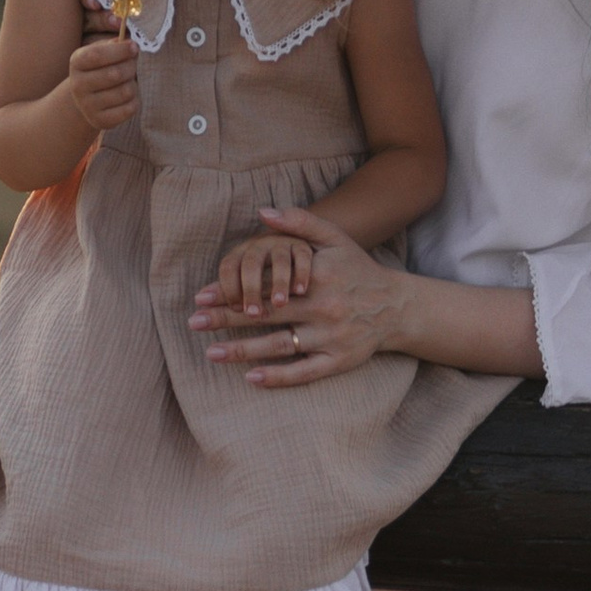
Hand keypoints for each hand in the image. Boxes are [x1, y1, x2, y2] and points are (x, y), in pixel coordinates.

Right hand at [64, 28, 141, 136]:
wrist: (88, 99)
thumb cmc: (101, 68)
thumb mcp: (103, 51)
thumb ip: (115, 43)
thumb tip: (129, 40)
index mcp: (76, 62)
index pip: (96, 55)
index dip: (120, 50)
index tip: (134, 47)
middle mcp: (77, 85)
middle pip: (115, 74)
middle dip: (131, 67)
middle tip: (133, 65)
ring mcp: (87, 106)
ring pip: (125, 92)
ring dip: (133, 84)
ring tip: (128, 81)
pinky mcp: (100, 121)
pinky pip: (129, 109)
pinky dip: (135, 100)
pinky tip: (128, 97)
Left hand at [191, 211, 407, 386]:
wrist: (397, 306)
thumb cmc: (358, 269)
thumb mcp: (335, 238)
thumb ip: (300, 221)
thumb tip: (261, 213)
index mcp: (317, 276)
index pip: (265, 284)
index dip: (232, 290)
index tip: (202, 296)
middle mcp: (323, 307)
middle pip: (266, 314)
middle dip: (226, 319)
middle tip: (194, 322)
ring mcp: (331, 337)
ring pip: (280, 345)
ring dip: (243, 350)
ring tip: (211, 353)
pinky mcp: (339, 361)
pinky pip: (304, 372)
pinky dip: (278, 377)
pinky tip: (251, 378)